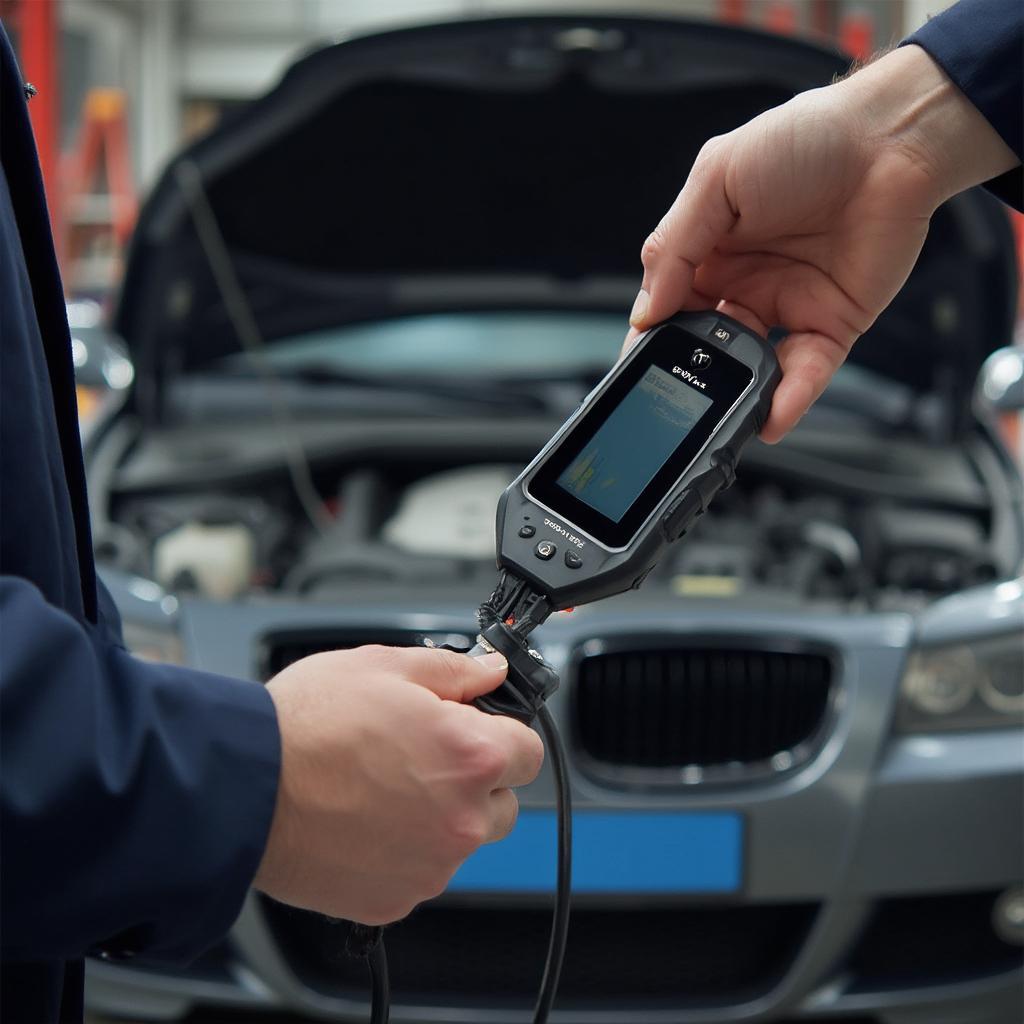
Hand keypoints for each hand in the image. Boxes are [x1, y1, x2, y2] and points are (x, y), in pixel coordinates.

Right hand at [254, 645, 542, 924]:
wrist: (241, 790)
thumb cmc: (305, 725)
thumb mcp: (383, 666)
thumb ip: (453, 671)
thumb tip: (491, 671)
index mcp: (470, 756)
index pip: (530, 750)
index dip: (502, 733)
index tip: (478, 729)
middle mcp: (461, 820)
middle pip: (502, 801)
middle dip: (475, 778)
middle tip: (422, 756)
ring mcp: (430, 867)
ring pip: (460, 839)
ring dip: (439, 816)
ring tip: (381, 787)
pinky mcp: (394, 900)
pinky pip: (419, 872)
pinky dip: (403, 851)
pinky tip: (362, 821)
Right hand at [625, 44, 1018, 442]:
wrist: (892, 138)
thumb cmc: (805, 139)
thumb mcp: (717, 179)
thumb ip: (675, 247)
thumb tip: (646, 313)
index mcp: (707, 252)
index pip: (667, 310)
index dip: (651, 341)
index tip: (636, 370)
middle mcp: (742, 285)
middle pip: (704, 347)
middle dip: (689, 375)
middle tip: (675, 400)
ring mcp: (786, 308)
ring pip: (749, 368)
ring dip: (733, 395)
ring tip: (719, 416)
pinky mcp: (831, 325)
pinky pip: (805, 372)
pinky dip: (788, 399)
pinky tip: (770, 418)